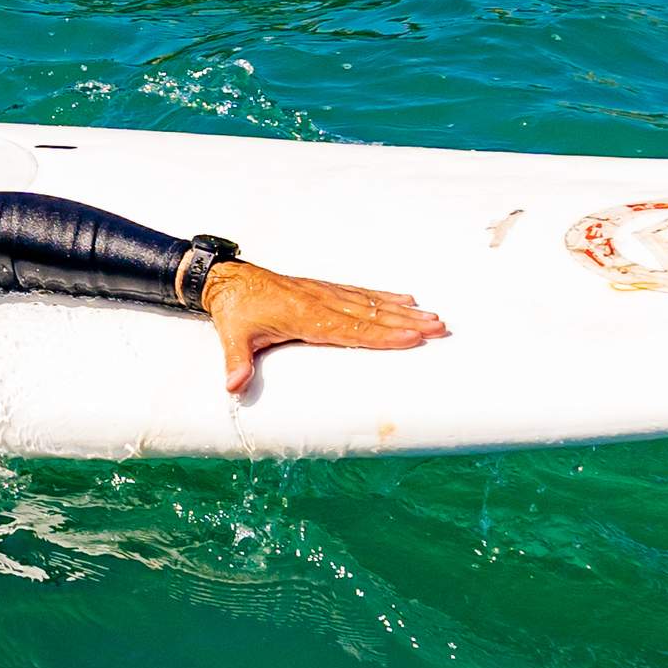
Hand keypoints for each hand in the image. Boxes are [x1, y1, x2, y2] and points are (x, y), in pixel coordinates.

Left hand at [200, 260, 446, 395]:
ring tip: (434, 317)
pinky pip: (360, 293)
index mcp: (305, 316)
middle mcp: (321, 303)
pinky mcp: (324, 290)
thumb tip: (234, 387)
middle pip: (371, 315)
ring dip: (403, 311)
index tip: (410, 337)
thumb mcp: (232, 337)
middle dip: (406, 323)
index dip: (382, 335)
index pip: (351, 328)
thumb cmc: (235, 311)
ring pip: (371, 303)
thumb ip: (237, 362)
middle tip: (438, 328)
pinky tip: (407, 299)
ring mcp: (325, 294)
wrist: (229, 280)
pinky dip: (384, 296)